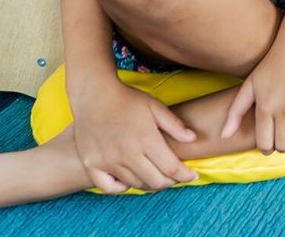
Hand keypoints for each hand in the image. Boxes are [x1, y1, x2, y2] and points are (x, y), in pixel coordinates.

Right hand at [70, 74, 197, 191]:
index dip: (185, 175)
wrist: (94, 95)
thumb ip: (175, 124)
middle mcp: (127, 154)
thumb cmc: (127, 100)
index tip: (191, 175)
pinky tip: (129, 179)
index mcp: (146, 139)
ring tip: (156, 175)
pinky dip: (122, 187)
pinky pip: (109, 188)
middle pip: (155, 181)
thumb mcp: (155, 107)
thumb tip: (193, 138)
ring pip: (135, 184)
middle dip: (170, 182)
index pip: (171, 168)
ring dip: (149, 183)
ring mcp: (107, 161)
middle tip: (175, 176)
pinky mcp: (91, 164)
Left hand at [221, 27, 284, 153]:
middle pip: (284, 144)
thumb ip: (235, 111)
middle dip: (284, 146)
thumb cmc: (274, 60)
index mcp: (265, 106)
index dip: (268, 149)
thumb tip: (224, 137)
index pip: (265, 144)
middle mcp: (284, 107)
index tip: (272, 145)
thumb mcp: (250, 84)